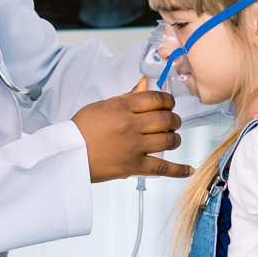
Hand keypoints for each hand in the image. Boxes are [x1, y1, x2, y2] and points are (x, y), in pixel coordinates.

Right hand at [72, 90, 193, 181]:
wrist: (68, 154)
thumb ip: (125, 98)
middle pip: (167, 119)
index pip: (156, 99)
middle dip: (174, 120)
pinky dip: (179, 170)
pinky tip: (189, 170)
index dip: (168, 101)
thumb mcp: (102, 106)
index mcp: (122, 107)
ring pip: (169, 140)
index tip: (169, 104)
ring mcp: (134, 146)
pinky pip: (162, 168)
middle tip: (172, 122)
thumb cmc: (81, 129)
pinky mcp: (133, 166)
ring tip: (172, 139)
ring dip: (175, 139)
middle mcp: (131, 125)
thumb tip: (143, 87)